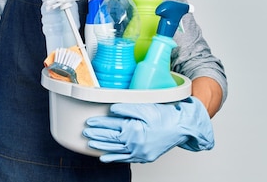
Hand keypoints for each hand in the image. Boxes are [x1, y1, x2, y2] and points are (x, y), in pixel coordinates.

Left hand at [83, 97, 213, 162]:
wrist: (181, 128)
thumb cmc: (165, 117)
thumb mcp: (145, 108)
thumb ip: (126, 109)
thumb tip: (112, 109)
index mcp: (134, 130)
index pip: (111, 127)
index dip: (99, 124)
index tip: (89, 122)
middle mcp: (135, 143)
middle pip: (111, 139)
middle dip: (97, 135)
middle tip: (85, 132)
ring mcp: (139, 152)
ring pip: (115, 150)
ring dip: (101, 147)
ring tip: (90, 143)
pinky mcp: (143, 157)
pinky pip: (125, 159)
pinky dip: (113, 158)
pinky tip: (104, 158)